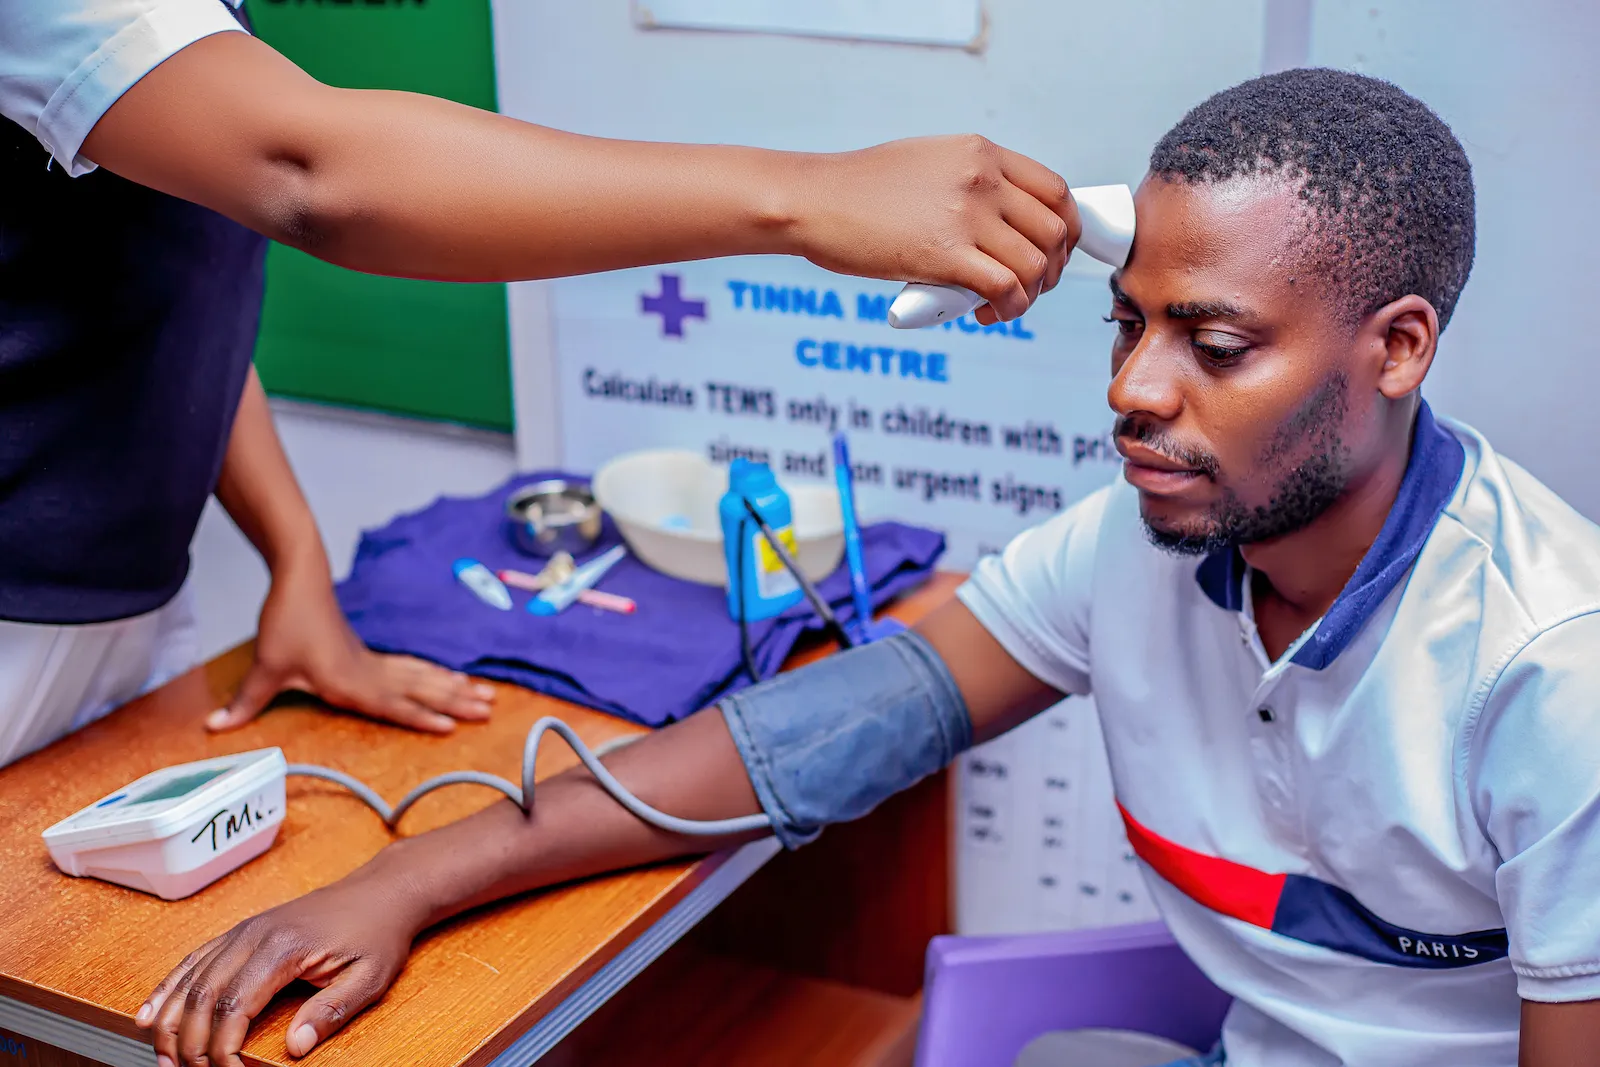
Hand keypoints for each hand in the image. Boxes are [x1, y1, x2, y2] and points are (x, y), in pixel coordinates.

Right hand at [137, 871, 423, 1064]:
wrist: (382, 892)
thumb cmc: (377, 933)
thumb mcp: (369, 978)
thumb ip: (330, 1012)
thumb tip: (295, 1048)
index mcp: (284, 948)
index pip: (233, 1006)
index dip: (221, 1048)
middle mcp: (254, 935)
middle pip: (202, 996)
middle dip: (189, 1043)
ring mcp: (244, 931)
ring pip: (190, 980)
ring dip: (170, 1023)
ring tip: (163, 1059)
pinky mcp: (242, 931)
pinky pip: (194, 960)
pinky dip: (167, 989)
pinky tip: (150, 1014)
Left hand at [206, 558, 493, 733]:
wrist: (301, 580)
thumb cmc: (287, 622)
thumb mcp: (265, 666)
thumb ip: (246, 702)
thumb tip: (214, 728)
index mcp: (349, 681)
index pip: (392, 704)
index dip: (421, 716)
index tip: (451, 726)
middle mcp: (369, 673)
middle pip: (421, 689)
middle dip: (455, 701)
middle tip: (489, 708)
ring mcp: (374, 663)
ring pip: (423, 677)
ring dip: (453, 687)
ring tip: (485, 696)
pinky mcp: (371, 655)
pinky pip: (412, 668)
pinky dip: (436, 675)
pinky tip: (452, 679)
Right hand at [788, 134, 1081, 323]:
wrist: (813, 200)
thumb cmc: (859, 190)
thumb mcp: (927, 163)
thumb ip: (968, 182)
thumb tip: (995, 219)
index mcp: (981, 153)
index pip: (1055, 191)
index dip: (1065, 230)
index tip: (1053, 254)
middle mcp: (982, 180)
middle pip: (1053, 231)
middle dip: (1052, 269)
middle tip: (1028, 287)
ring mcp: (966, 216)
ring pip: (1034, 265)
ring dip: (1030, 295)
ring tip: (1001, 306)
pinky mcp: (945, 256)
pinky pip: (1006, 289)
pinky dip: (1010, 309)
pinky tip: (988, 315)